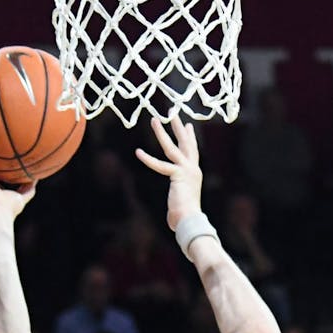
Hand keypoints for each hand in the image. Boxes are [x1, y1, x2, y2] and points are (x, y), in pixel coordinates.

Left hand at [136, 115, 203, 231]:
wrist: (190, 220)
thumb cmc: (185, 217)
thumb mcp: (181, 203)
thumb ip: (177, 203)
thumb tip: (172, 218)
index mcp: (194, 173)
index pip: (192, 151)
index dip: (189, 137)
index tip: (188, 125)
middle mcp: (193, 169)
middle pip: (186, 143)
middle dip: (179, 127)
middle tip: (173, 112)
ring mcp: (187, 170)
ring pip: (172, 148)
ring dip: (162, 133)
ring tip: (154, 120)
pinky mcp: (178, 175)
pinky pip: (160, 165)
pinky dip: (148, 160)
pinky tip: (138, 152)